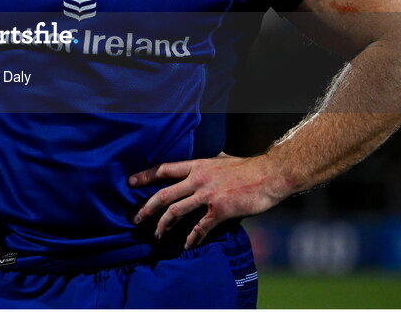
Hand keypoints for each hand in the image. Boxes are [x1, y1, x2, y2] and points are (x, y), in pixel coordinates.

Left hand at [128, 152, 288, 248]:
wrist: (270, 174)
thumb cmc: (249, 168)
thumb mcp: (225, 158)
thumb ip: (215, 160)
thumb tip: (215, 155)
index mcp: (198, 165)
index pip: (164, 169)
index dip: (145, 176)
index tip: (130, 182)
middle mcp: (198, 179)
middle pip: (164, 194)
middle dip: (146, 207)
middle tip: (135, 218)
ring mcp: (207, 194)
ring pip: (176, 211)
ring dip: (164, 225)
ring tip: (157, 235)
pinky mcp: (220, 209)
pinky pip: (200, 227)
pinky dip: (192, 238)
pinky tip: (187, 246)